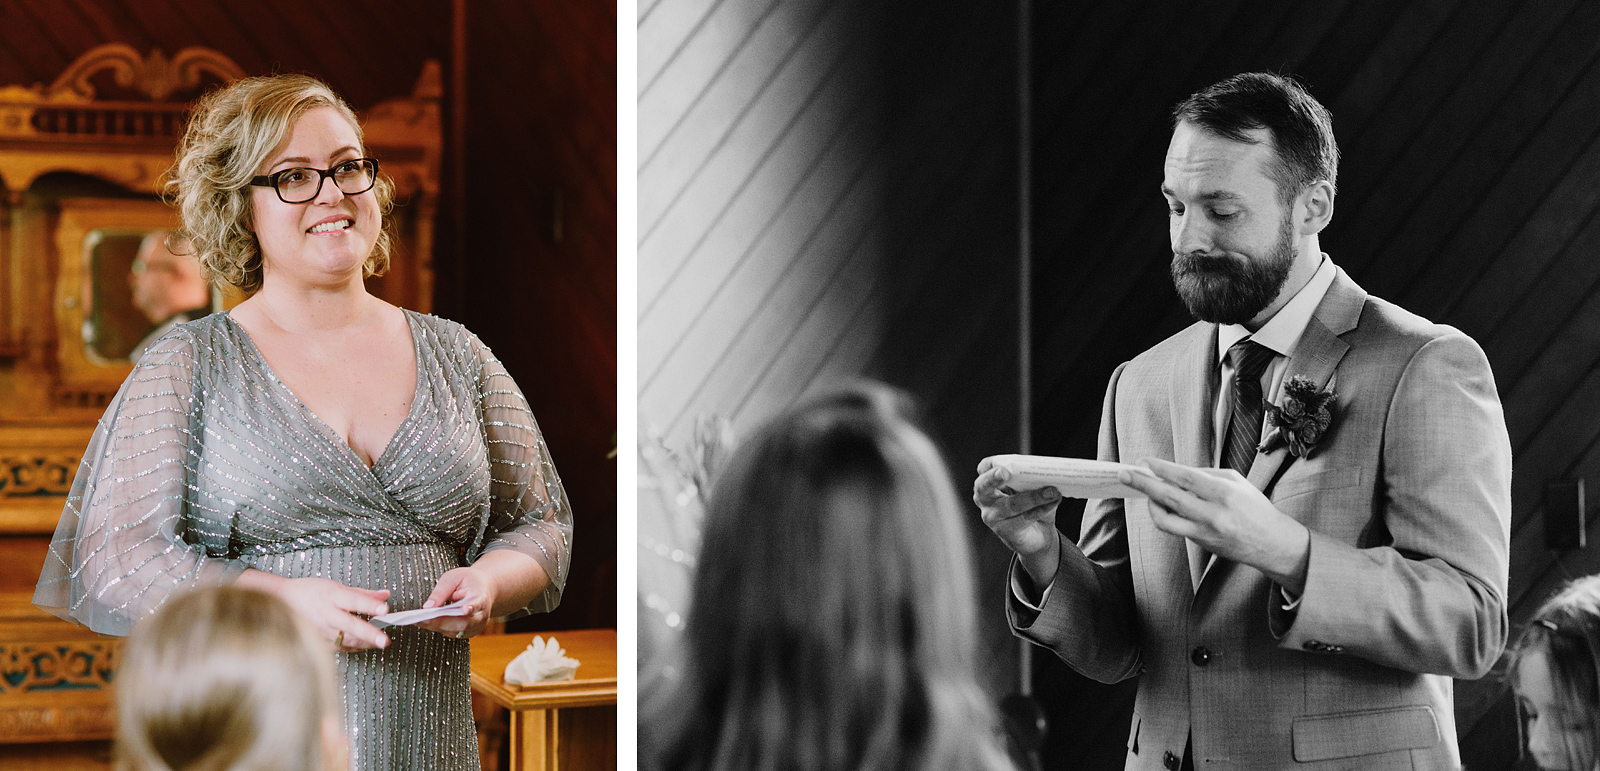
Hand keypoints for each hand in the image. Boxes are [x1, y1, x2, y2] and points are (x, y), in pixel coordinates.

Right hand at [269, 575, 390, 650]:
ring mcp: (321, 630)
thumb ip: (362, 593)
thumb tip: (385, 595)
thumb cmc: (310, 592)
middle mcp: (326, 614)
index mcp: (331, 596)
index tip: (385, 609)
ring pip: (345, 640)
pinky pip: (339, 648)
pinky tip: (363, 645)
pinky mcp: (317, 641)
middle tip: (384, 640)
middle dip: (369, 634)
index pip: (353, 600)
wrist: (281, 601)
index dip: (370, 605)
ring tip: (379, 643)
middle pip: (350, 625)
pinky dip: (353, 647)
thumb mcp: (336, 586)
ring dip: (364, 643)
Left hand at [416, 567, 495, 639]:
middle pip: (463, 622)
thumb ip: (441, 591)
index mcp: (481, 596)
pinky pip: (453, 633)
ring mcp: (477, 626)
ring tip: (420, 620)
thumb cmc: (467, 581)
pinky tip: (428, 622)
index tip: (465, 610)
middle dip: (441, 621)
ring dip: (437, 626)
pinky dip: (440, 628)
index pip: (478, 603)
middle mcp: (482, 614)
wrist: (483, 588)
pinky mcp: (471, 632)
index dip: (472, 607)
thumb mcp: (453, 577)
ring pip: (456, 631)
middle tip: (421, 619)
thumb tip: (428, 607)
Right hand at [974, 457, 1064, 588]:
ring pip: (1011, 504)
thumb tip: (1048, 474)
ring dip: (1034, 497)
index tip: (1001, 465)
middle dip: (993, 478)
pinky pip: (1024, 518)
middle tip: (1006, 473)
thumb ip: (1034, 481)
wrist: (1038, 535)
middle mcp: (985, 499)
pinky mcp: (1005, 531)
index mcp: (990, 482)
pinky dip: (1041, 509)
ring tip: (1051, 492)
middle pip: (984, 486)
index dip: (990, 466)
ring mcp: (992, 517)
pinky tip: (1053, 503)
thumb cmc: (1031, 506)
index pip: (984, 468)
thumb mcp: (1031, 489)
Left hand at [1120, 457, 1310, 592]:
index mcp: (1224, 492)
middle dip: (1144, 484)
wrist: (1272, 542)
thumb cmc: (1254, 507)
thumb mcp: (1236, 482)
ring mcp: (1205, 531)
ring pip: (1165, 518)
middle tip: (1126, 475)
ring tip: (1145, 492)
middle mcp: (1213, 513)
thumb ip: (1206, 475)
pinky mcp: (1201, 543)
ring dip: (1150, 503)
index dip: (1162, 469)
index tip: (1144, 461)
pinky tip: (1159, 505)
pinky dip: (1162, 515)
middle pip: (1169, 497)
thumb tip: (1175, 472)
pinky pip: (1173, 528)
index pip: (1186, 478)